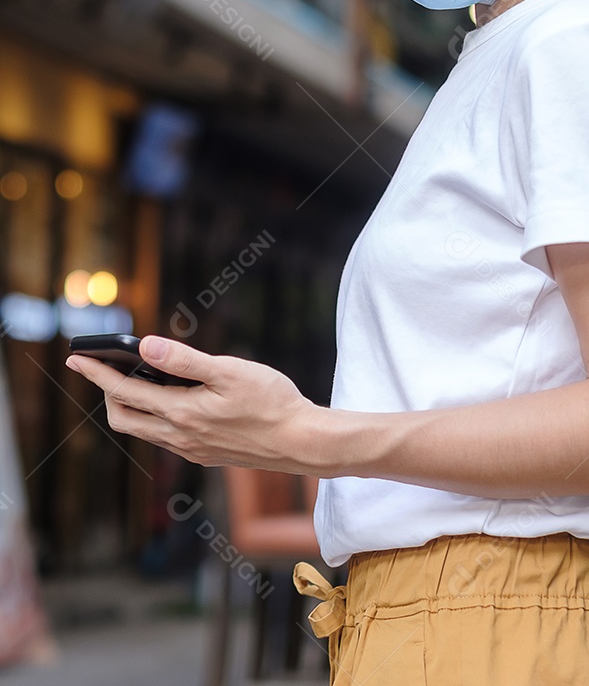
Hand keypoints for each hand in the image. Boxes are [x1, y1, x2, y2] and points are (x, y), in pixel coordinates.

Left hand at [66, 336, 318, 470]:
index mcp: (181, 413)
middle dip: (107, 392)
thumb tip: (145, 346)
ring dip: (130, 405)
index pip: (124, 391)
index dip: (97, 373)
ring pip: (143, 429)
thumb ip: (184, 360)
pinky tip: (172, 400)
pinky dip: (154, 416)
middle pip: (124, 417)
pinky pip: (164, 437)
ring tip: (135, 379)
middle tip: (104, 367)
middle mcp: (179, 437)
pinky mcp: (205, 454)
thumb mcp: (229, 371)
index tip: (76, 358)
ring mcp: (191, 450)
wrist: (302, 442)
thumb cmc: (271, 402)